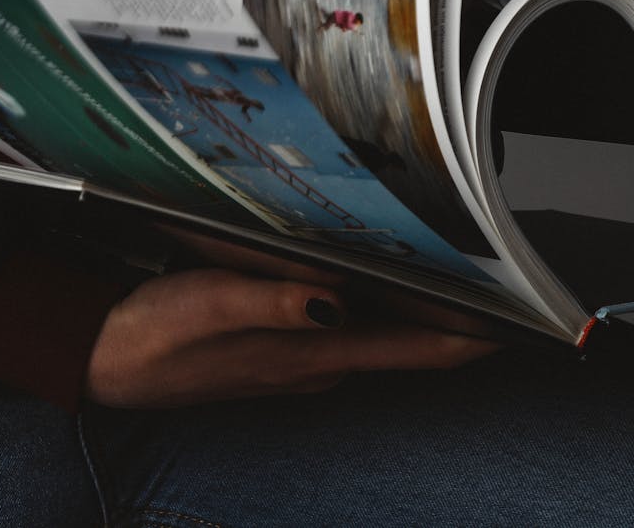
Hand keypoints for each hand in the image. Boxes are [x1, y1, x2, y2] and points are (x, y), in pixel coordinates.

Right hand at [85, 267, 500, 407]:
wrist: (107, 363)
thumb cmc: (155, 334)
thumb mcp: (209, 305)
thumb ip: (274, 302)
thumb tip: (337, 299)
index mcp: (314, 352)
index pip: (419, 347)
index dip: (476, 336)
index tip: (526, 320)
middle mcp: (320, 362)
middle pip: (412, 341)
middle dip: (462, 315)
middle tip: (506, 276)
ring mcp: (302, 360)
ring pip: (384, 335)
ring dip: (423, 310)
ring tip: (463, 270)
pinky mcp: (282, 350)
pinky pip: (351, 330)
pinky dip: (381, 309)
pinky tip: (379, 280)